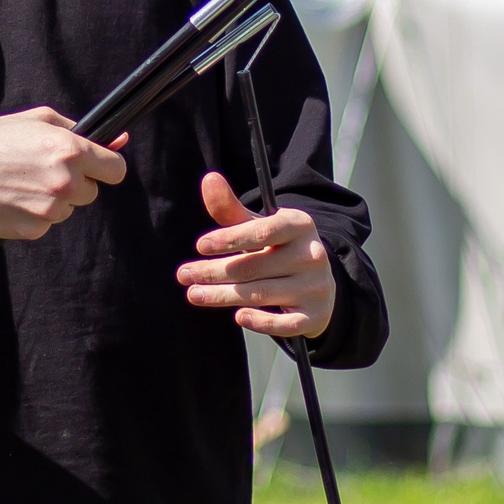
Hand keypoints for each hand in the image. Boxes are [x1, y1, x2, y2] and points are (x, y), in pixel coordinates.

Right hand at [0, 108, 128, 241]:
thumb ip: (80, 130)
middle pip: (92, 192)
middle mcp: (65, 182)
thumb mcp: (38, 121)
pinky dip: (34, 215)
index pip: (116, 170)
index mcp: (70, 150)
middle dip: (75, 183)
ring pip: (68, 209)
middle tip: (43, 170)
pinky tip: (12, 198)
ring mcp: (50, 209)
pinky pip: (46, 224)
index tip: (95, 166)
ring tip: (21, 182)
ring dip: (53, 200)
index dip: (106, 167)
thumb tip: (121, 139)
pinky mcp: (34, 231)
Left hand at [178, 171, 335, 338]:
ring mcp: (315, 287)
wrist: (319, 284)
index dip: (229, 239)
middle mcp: (311, 254)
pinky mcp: (314, 316)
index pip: (261, 231)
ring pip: (261, 294)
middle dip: (213, 271)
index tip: (199, 246)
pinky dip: (260, 321)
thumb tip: (209, 179)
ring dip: (222, 296)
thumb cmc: (279, 250)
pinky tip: (238, 316)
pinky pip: (284, 323)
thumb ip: (231, 210)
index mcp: (299, 225)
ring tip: (194, 294)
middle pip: (253, 266)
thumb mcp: (259, 228)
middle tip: (184, 275)